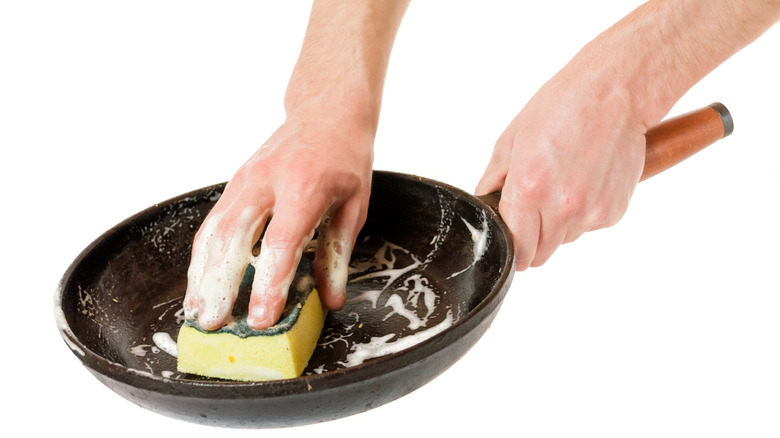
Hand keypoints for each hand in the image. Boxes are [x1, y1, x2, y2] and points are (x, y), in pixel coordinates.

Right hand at [183, 114, 372, 329]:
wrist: (325, 111)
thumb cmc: (345, 157)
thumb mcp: (355, 205)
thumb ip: (338, 253)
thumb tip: (332, 300)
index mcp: (304, 187)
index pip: (281, 242)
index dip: (268, 283)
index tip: (261, 318)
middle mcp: (266, 181)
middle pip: (234, 236)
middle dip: (220, 283)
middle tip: (213, 323)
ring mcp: (245, 180)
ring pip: (214, 230)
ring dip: (202, 274)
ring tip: (196, 311)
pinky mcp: (234, 183)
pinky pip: (212, 222)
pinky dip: (203, 256)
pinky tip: (199, 283)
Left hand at [476, 66, 646, 270]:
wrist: (614, 93)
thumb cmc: (561, 108)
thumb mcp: (511, 140)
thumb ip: (493, 181)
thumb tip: (483, 206)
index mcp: (528, 190)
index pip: (516, 249)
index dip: (510, 246)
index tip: (510, 238)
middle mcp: (561, 208)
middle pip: (540, 253)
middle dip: (532, 239)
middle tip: (534, 208)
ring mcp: (591, 212)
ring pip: (565, 240)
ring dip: (558, 225)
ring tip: (563, 184)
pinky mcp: (614, 210)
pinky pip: (589, 226)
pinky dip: (584, 213)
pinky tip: (585, 180)